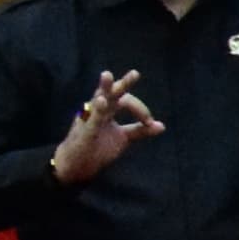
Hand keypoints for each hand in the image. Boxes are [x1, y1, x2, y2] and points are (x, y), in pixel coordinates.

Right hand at [49, 70, 162, 186]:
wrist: (77, 166)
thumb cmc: (97, 148)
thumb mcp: (123, 138)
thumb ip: (140, 130)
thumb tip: (162, 126)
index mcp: (107, 110)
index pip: (125, 100)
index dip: (141, 109)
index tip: (149, 122)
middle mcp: (96, 110)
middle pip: (110, 93)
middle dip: (122, 83)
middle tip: (135, 73)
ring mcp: (88, 119)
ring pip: (97, 100)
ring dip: (103, 88)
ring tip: (107, 75)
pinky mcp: (84, 132)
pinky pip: (91, 119)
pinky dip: (97, 110)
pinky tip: (101, 101)